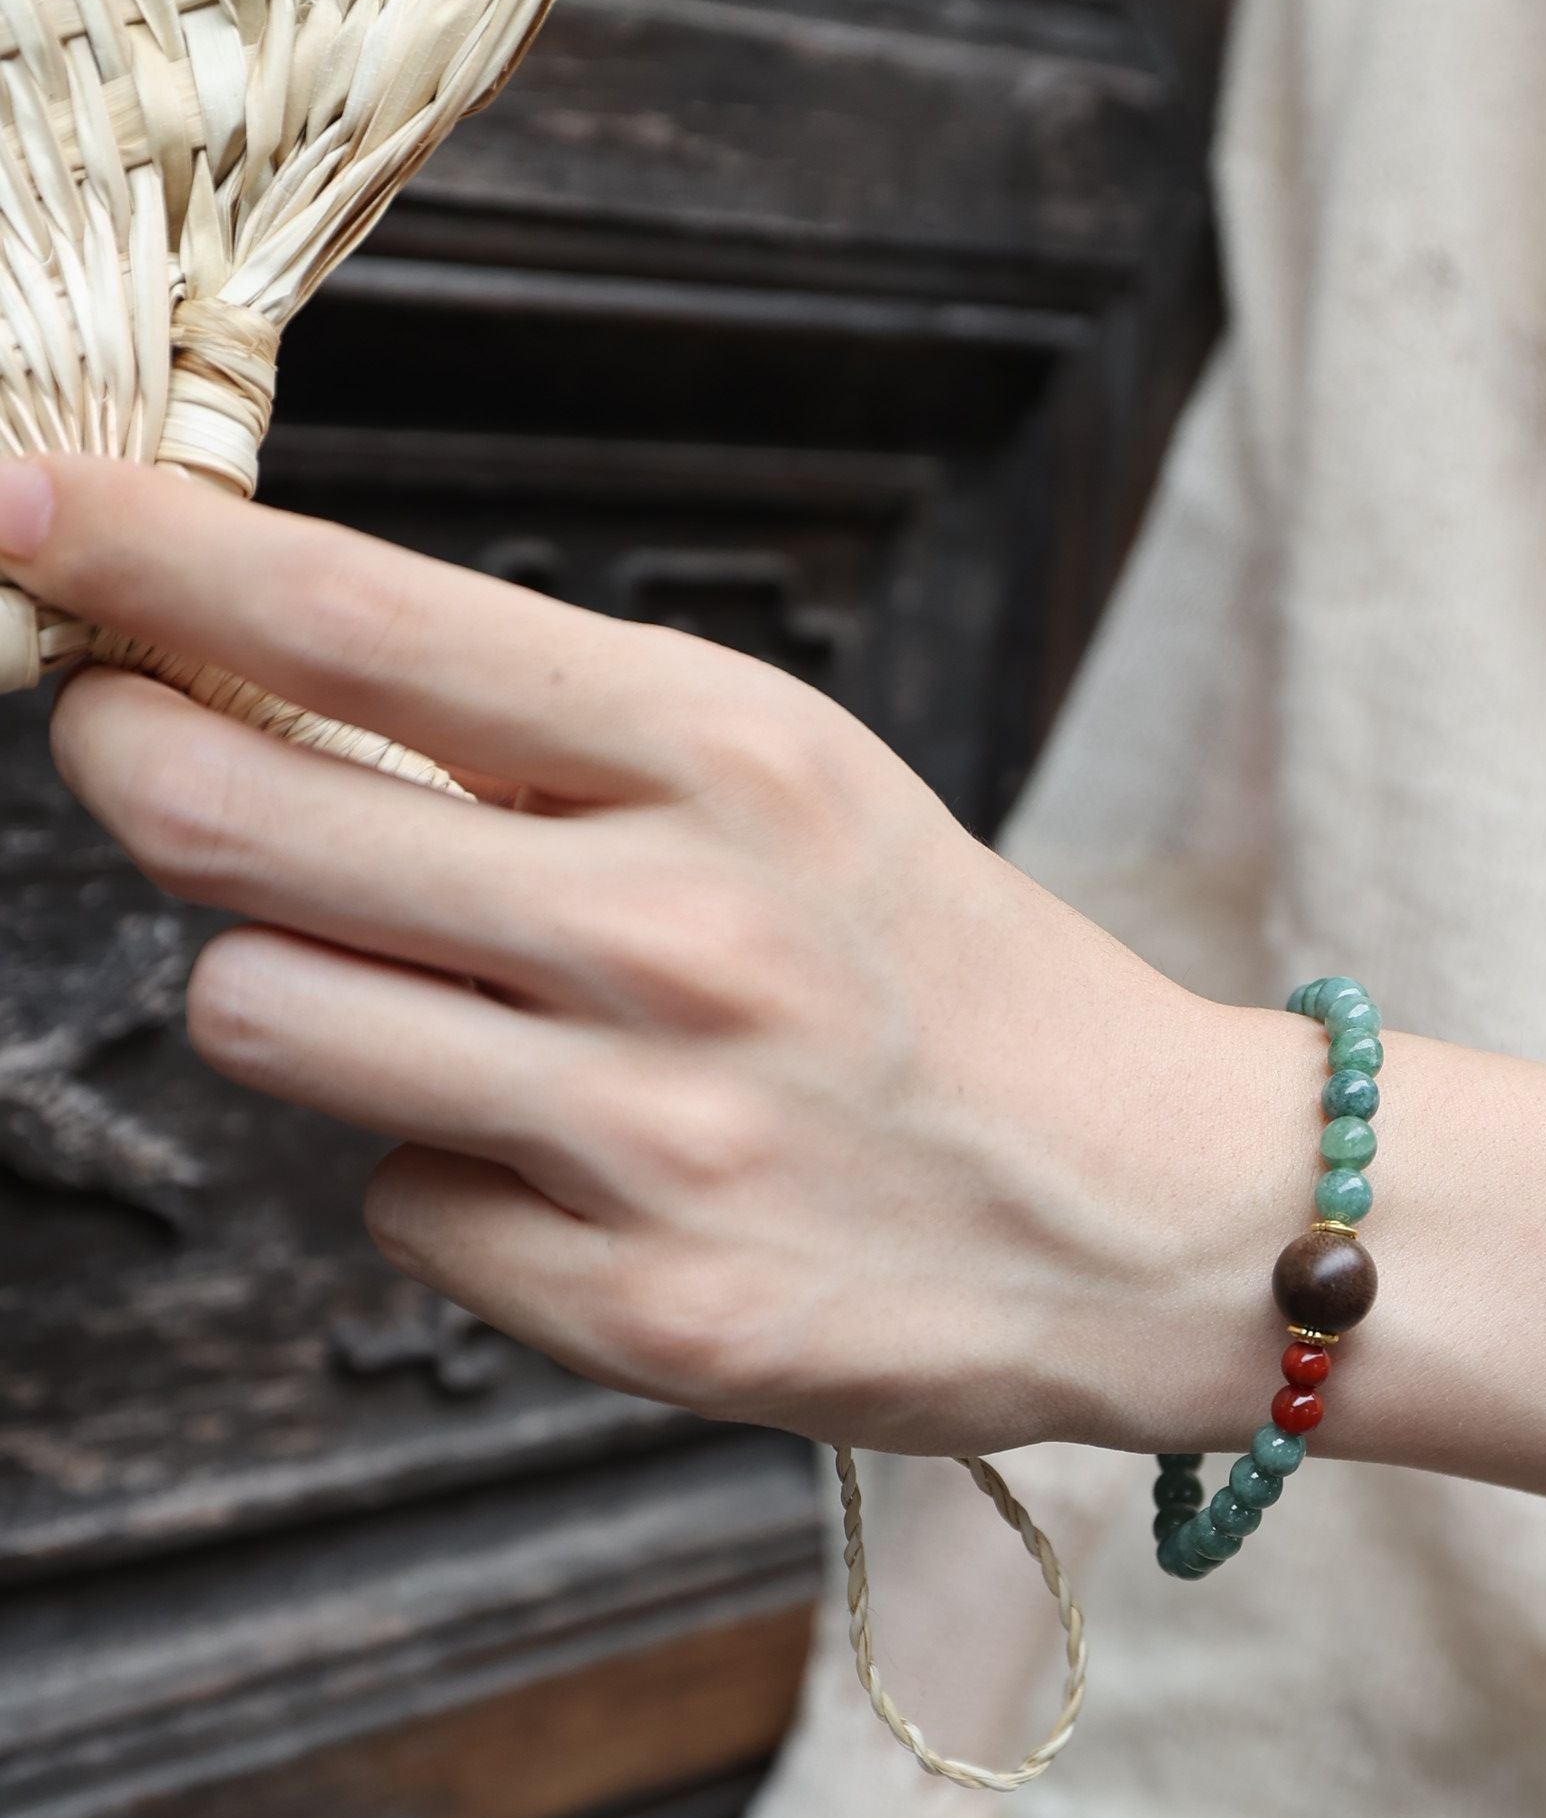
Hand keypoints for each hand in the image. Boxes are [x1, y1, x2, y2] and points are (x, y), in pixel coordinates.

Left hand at [25, 451, 1545, 1578]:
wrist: (1159, 1213)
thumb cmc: (945, 979)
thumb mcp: (784, 783)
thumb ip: (534, 732)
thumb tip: (240, 669)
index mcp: (720, 752)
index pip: (355, 618)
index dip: (138, 554)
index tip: (16, 507)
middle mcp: (672, 932)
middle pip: (228, 821)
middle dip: (135, 759)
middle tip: (135, 738)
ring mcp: (649, 1135)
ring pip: (264, 1018)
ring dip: (303, 994)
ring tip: (441, 1001)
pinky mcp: (637, 1310)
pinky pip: (391, 1206)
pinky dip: (445, 1177)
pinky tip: (576, 1166)